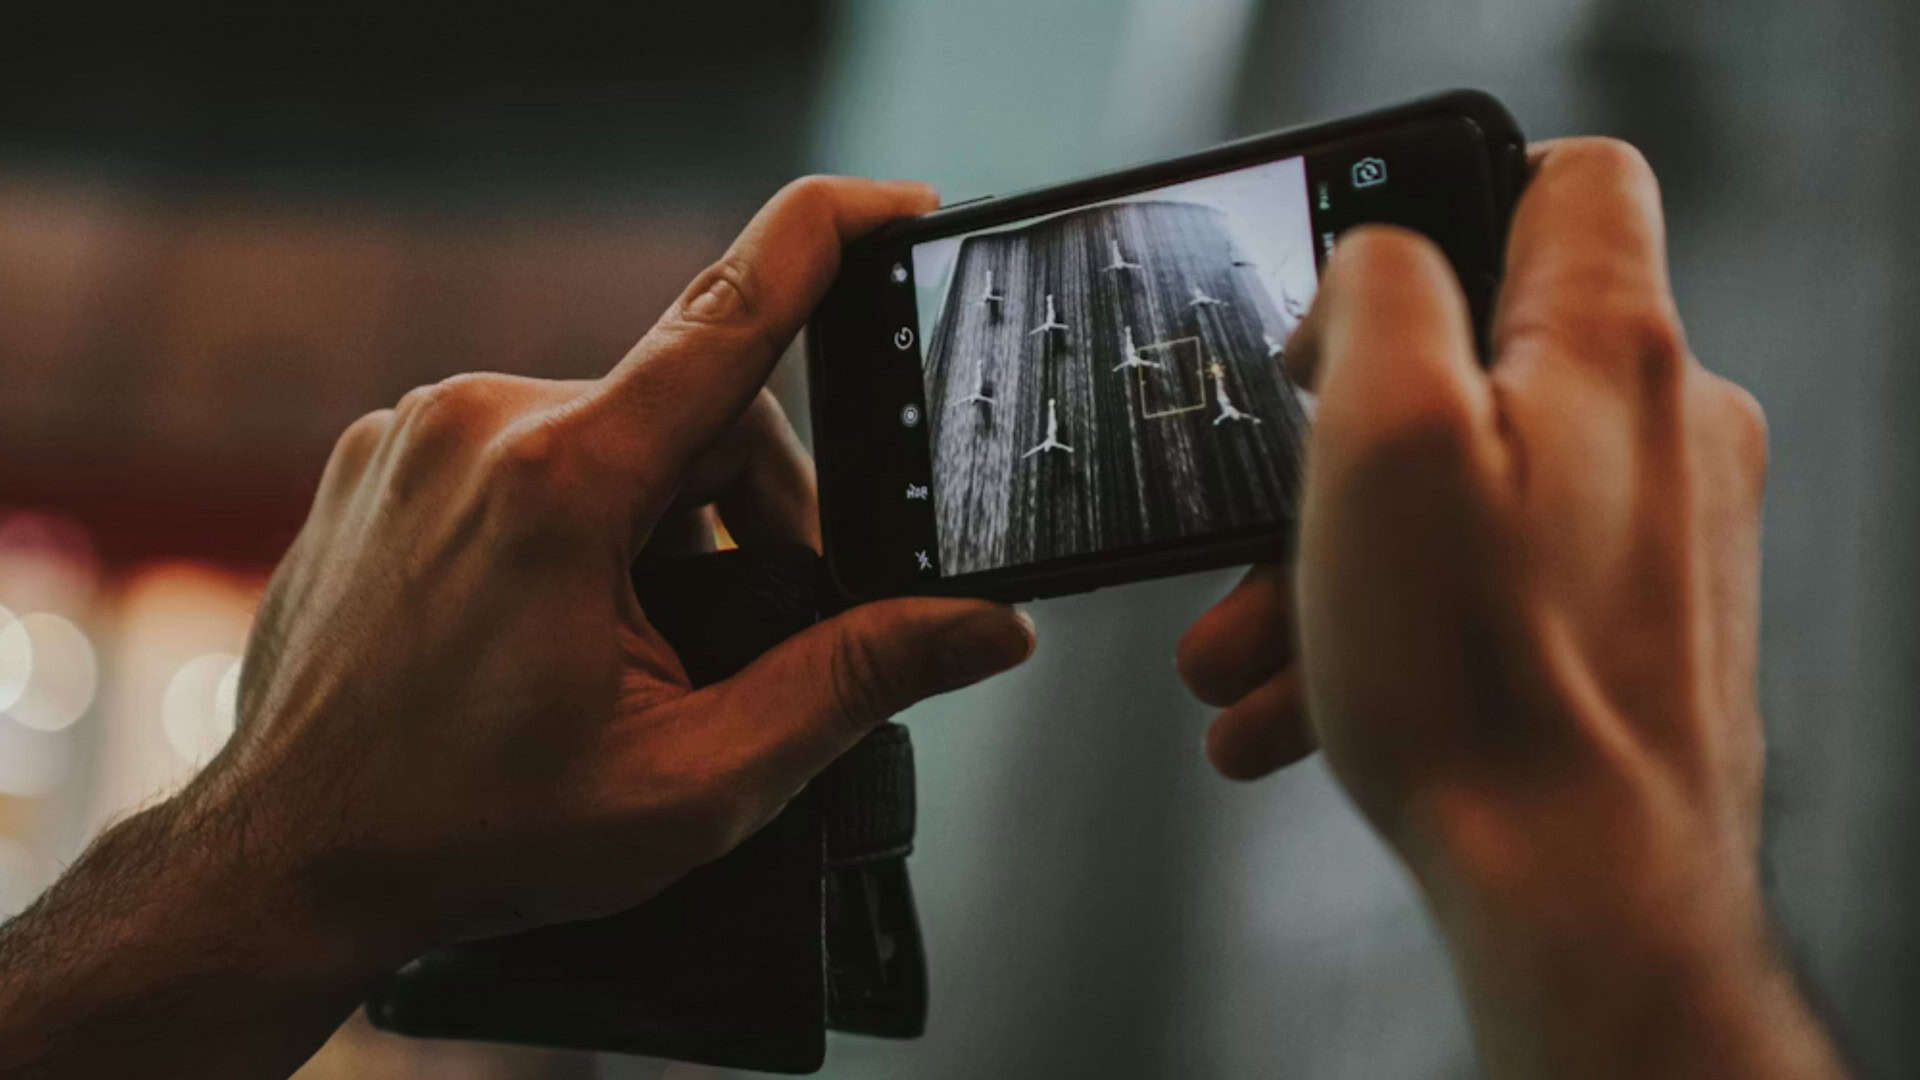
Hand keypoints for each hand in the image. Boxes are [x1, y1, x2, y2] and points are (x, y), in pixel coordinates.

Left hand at [0, 177, 1035, 1078]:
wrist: (291, 861)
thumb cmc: (481, 832)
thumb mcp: (699, 778)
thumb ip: (854, 682)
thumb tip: (986, 630)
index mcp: (563, 482)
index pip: (731, 319)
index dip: (826, 243)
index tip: (895, 203)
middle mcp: (477, 421)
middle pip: (690, 410)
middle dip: (749, 506)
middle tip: (749, 624)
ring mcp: (412, 432)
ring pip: (607, 427)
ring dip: (659, 511)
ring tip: (637, 639)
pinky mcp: (376, 456)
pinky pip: (520, 444)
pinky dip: (571, 508)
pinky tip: (554, 612)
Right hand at [1177, 140, 1843, 1076]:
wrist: (1583, 892)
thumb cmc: (1485, 682)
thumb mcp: (1383, 435)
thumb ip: (1378, 294)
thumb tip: (1370, 272)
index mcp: (1609, 349)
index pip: (1564, 179)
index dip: (1439, 204)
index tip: (1352, 295)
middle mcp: (1656, 429)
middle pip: (1472, 368)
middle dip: (1330, 450)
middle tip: (1252, 523)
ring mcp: (1649, 535)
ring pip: (1461, 498)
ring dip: (1331, 565)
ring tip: (1242, 653)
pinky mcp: (1628, 622)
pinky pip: (1486, 587)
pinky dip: (1389, 627)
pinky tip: (1298, 704)